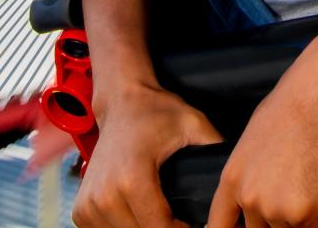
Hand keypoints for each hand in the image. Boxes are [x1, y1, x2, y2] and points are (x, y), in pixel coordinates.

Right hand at [72, 85, 221, 227]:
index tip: (196, 225)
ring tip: (165, 219)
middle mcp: (106, 195)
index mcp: (132, 178)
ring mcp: (88, 204)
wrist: (121, 102)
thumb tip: (236, 170)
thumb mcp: (193, 123)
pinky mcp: (81, 208)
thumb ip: (214, 146)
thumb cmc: (156, 111)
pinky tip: (140, 217)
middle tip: (183, 221)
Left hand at [207, 24, 317, 227]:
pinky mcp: (306, 210)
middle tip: (292, 203)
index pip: (219, 225)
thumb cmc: (291, 104)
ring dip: (301, 221)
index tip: (245, 227)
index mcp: (232, 179)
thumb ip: (251, 169)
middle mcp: (249, 199)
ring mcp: (276, 208)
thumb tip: (261, 184)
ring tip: (314, 196)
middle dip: (276, 222)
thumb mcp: (254, 137)